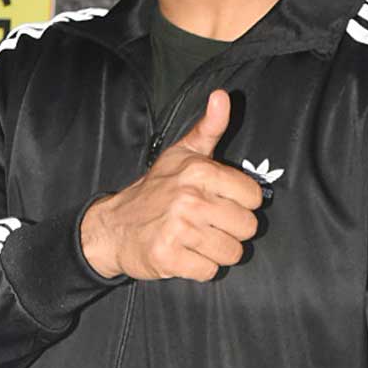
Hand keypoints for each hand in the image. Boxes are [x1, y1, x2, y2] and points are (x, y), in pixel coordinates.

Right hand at [80, 89, 262, 281]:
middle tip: (208, 225)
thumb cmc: (155, 190)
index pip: (254, 197)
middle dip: (231, 230)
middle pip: (247, 227)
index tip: (220, 202)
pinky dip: (200, 268)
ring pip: (231, 252)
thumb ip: (209, 128)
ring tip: (197, 240)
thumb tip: (223, 96)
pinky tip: (186, 254)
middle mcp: (190, 199)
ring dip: (217, 251)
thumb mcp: (182, 154)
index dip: (241, 203)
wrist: (113, 226)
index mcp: (199, 171)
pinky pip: (209, 271)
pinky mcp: (168, 257)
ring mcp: (178, 229)